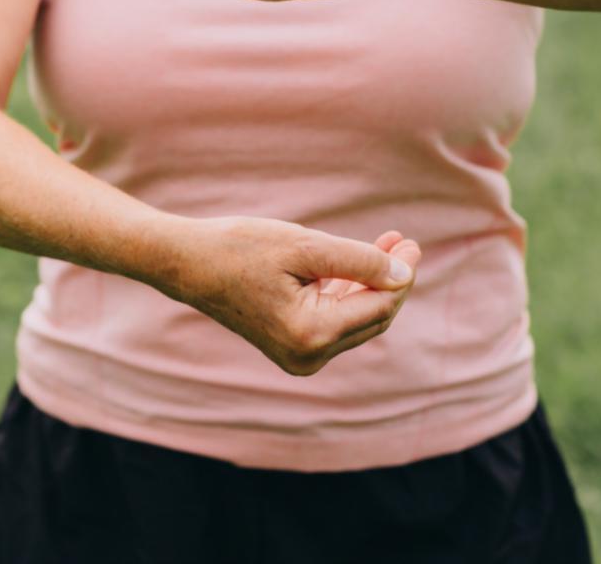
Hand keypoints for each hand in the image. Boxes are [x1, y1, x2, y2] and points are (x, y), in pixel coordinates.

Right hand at [170, 215, 422, 375]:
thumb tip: (404, 274)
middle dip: (391, 281)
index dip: (402, 275)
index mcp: (311, 334)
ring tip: (388, 245)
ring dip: (372, 284)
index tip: (413, 243)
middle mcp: (307, 356)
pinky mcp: (291, 348)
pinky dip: (348, 293)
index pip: (378, 307)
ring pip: (355, 320)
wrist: (187, 263)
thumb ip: (360, 261)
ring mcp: (299, 357)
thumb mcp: (306, 246)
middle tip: (405, 242)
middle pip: (371, 318)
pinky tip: (358, 264)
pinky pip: (334, 322)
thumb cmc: (241, 248)